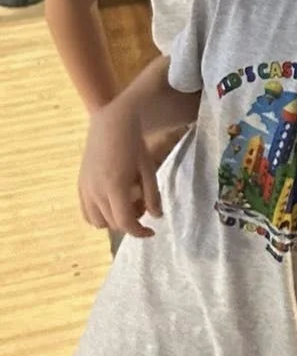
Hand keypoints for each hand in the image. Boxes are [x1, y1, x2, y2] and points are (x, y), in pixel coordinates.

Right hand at [79, 100, 161, 237]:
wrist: (111, 124)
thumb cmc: (134, 145)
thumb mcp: (148, 169)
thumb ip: (152, 195)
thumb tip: (156, 217)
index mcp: (115, 186)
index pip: (125, 222)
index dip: (140, 232)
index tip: (152, 232)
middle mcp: (96, 190)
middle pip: (113, 223)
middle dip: (131, 222)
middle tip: (142, 206)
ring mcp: (85, 188)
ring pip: (97, 222)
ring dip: (114, 220)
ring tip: (127, 203)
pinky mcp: (80, 185)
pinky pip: (86, 212)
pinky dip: (99, 215)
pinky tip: (113, 202)